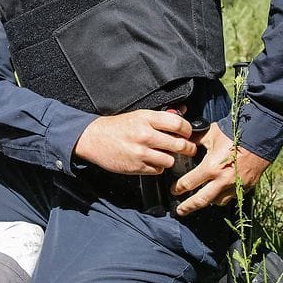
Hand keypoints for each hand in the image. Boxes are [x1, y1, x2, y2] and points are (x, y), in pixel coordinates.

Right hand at [74, 109, 195, 174]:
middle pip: (180, 144)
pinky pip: (158, 170)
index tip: (188, 133)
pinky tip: (151, 160)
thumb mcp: (138, 115)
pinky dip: (157, 166)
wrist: (93, 138)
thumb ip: (160, 116)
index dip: (189, 130)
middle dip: (188, 148)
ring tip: (164, 154)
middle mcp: (145, 135)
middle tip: (188, 148)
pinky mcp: (136, 167)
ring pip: (170, 160)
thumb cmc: (116, 126)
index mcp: (146, 118)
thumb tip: (182, 112)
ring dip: (170, 158)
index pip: (179, 124)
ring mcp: (140, 152)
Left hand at [170, 123, 270, 215]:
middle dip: (188, 206)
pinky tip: (219, 193)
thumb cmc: (235, 133)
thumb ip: (195, 141)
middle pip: (201, 200)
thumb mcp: (210, 134)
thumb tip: (183, 142)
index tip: (174, 190)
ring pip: (218, 201)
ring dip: (208, 202)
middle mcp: (223, 180)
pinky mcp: (247, 186)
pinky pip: (232, 196)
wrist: (261, 135)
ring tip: (200, 201)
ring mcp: (236, 185)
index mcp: (211, 167)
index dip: (178, 188)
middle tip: (180, 210)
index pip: (189, 183)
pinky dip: (223, 196)